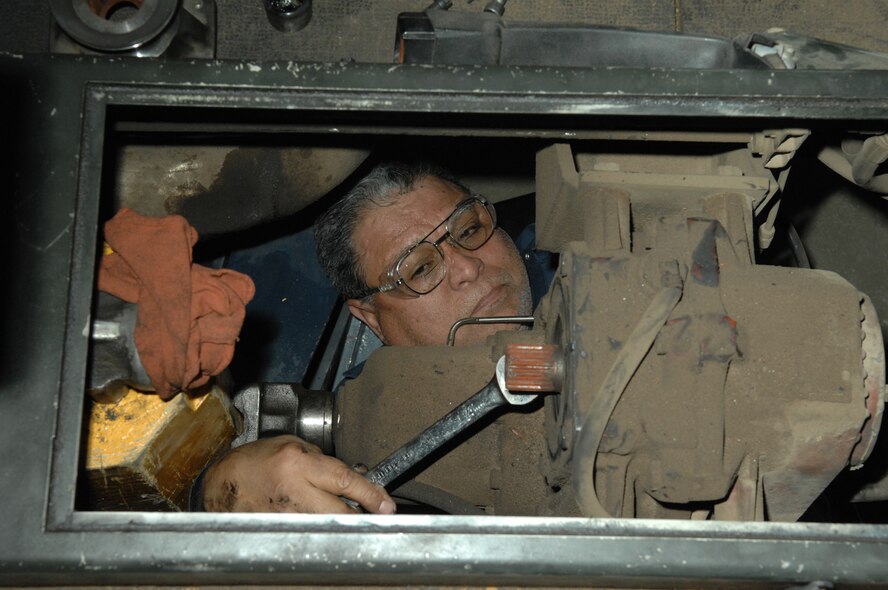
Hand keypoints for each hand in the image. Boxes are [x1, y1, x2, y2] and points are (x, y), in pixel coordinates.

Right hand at [202, 435, 395, 513]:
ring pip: (327, 526)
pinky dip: (319, 530)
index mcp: (298, 463)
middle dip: (360, 514)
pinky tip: (317, 521)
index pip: (346, 481)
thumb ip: (324, 461)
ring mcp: (285, 515)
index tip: (385, 505)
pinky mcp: (277, 531)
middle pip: (341, 512)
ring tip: (340, 513)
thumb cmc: (255, 461)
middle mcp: (293, 491)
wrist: (221, 483)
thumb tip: (356, 477)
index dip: (371, 495)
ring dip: (340, 522)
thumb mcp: (292, 446)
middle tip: (374, 513)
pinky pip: (308, 533)